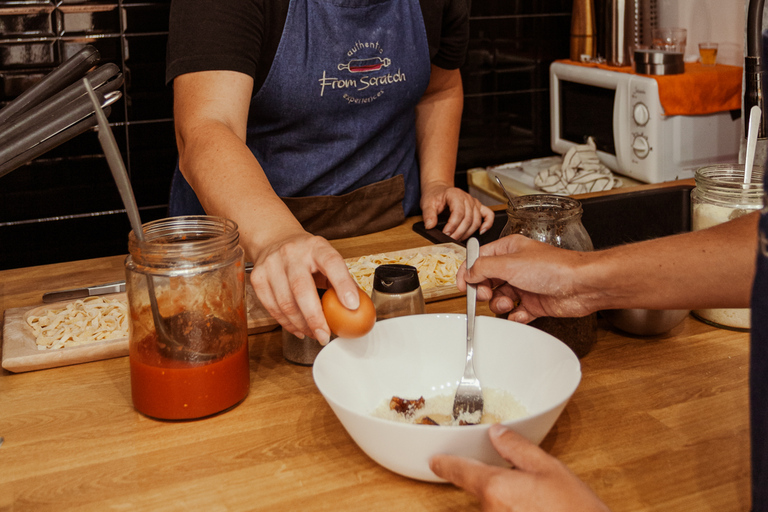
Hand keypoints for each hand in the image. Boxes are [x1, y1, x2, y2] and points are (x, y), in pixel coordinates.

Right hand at [248, 231, 359, 344]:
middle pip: (301, 289)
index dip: (343, 285)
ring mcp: (272, 265)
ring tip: (314, 334)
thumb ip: (342, 280)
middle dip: (315, 318)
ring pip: (285, 303)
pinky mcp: (258, 278)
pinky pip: (272, 308)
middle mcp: (292, 253)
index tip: (352, 306)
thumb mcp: (327, 258)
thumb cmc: (307, 255)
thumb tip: (360, 308)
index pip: (332, 263)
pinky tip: (298, 330)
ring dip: (301, 325)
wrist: (275, 240)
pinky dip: (286, 324)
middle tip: (325, 336)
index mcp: (316, 247)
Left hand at [420, 182, 494, 240]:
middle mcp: (467, 198)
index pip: (458, 213)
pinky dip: (487, 224)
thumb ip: (428, 215)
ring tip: (458, 239)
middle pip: (468, 219)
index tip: (446, 234)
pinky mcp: (478, 207)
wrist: (439, 190)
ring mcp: (474, 203)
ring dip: (468, 233)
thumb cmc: (435, 196)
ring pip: (476, 221)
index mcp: (455, 195)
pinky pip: (488, 215)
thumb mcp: (427, 203)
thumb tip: (430, 226)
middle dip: (459, 232)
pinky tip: (481, 231)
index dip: (452, 226)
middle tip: (450, 240)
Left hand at [430, 424, 610, 511]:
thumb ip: (518, 449)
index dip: (446, 464)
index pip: (461, 472)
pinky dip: (512, 510)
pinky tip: (535, 508)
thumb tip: (497, 433)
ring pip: (492, 510)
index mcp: (496, 488)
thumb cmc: (576, 510)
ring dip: (506, 504)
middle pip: (480, 494)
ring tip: (538, 503)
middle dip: (496, 488)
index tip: (436, 461)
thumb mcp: (550, 470)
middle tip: (528, 489)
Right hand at [456, 235, 598, 322]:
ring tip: (510, 303)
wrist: (582, 285)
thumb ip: (483, 268)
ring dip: (501, 304)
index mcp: (509, 249)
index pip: (479, 259)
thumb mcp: (510, 263)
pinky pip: (517, 313)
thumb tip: (468, 273)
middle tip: (487, 294)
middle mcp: (516, 266)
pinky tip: (522, 313)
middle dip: (484, 291)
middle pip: (487, 281)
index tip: (463, 286)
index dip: (468, 272)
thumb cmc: (554, 267)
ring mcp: (525, 285)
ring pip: (500, 299)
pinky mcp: (535, 302)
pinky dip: (516, 316)